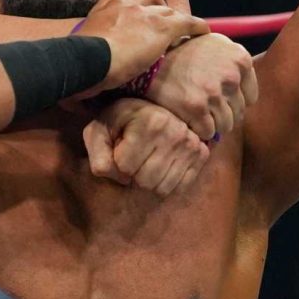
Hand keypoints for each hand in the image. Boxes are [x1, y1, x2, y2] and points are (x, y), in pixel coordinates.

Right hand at [77, 0, 203, 91]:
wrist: (86, 61)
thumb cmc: (77, 63)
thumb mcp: (80, 49)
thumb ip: (87, 51)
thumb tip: (80, 81)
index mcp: (105, 7)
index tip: (136, 9)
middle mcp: (125, 3)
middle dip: (157, 5)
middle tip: (160, 22)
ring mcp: (144, 14)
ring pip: (168, 8)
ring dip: (173, 17)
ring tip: (179, 31)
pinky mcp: (161, 27)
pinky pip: (187, 21)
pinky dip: (196, 26)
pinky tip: (203, 32)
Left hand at [83, 97, 209, 195]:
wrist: (152, 109)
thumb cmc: (120, 122)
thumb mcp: (100, 130)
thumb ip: (97, 151)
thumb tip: (105, 171)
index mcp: (151, 121)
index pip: (124, 167)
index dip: (116, 164)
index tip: (120, 148)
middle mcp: (176, 132)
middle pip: (144, 181)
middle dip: (132, 175)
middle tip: (133, 158)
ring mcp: (192, 144)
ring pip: (161, 188)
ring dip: (149, 181)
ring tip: (147, 161)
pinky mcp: (202, 155)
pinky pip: (180, 187)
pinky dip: (166, 183)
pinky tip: (162, 166)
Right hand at [142, 33, 256, 139]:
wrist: (150, 62)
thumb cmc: (181, 55)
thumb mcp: (213, 45)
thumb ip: (234, 63)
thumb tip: (247, 93)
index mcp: (240, 58)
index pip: (251, 96)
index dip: (233, 101)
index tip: (218, 100)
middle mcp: (231, 75)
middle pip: (239, 112)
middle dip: (223, 114)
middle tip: (204, 109)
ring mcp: (214, 92)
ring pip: (226, 125)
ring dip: (212, 125)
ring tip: (196, 114)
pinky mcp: (197, 107)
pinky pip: (209, 132)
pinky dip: (199, 131)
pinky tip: (188, 119)